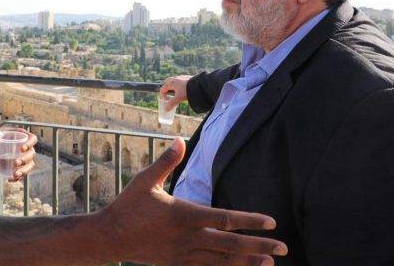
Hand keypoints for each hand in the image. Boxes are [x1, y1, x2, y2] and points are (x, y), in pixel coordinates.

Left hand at [0, 127, 37, 181]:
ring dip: (25, 170)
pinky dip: (18, 177)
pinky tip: (10, 179)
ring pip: (30, 165)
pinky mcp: (18, 166)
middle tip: (16, 162)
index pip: (32, 139)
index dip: (30, 144)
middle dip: (25, 159)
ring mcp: (23, 157)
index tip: (22, 149)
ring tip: (15, 174)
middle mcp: (25, 147)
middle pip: (32, 154)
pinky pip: (22, 172)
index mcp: (21, 136)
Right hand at [99, 137, 286, 265]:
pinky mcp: (177, 264)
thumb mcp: (146, 181)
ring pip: (222, 261)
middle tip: (282, 248)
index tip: (271, 222)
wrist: (110, 237)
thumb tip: (179, 140)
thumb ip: (166, 161)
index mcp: (185, 215)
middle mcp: (189, 237)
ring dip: (247, 262)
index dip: (250, 221)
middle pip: (231, 245)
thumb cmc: (128, 206)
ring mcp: (184, 254)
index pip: (226, 219)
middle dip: (259, 246)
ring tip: (269, 263)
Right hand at [160, 75, 191, 109]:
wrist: (200, 85)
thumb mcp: (178, 98)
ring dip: (174, 87)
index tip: (166, 101)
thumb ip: (171, 104)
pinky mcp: (187, 77)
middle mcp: (175, 78)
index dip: (163, 96)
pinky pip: (181, 81)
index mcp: (171, 83)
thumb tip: (165, 110)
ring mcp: (181, 77)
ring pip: (174, 81)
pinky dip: (180, 85)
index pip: (162, 89)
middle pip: (167, 83)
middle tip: (169, 96)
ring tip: (177, 94)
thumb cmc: (187, 91)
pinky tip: (184, 90)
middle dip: (167, 89)